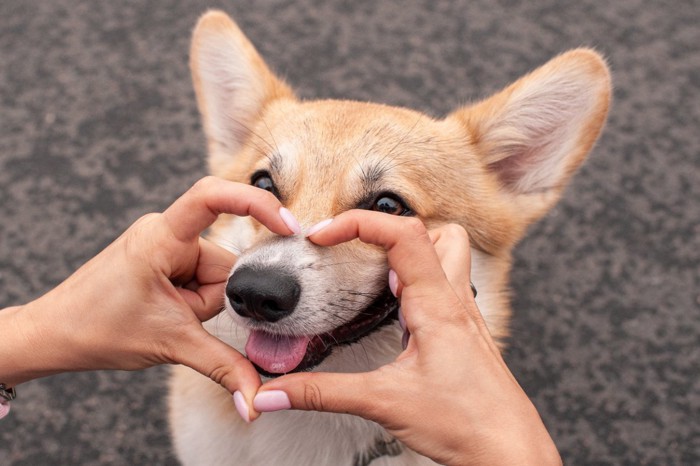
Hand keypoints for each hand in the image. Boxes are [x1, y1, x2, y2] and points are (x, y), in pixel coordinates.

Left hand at [2, 177, 295, 402]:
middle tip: (182, 318)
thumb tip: (257, 398)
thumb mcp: (171, 344)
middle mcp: (165, 232)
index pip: (212, 197)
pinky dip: (193, 300)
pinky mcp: (164, 257)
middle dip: (213, 298)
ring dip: (201, 304)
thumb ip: (223, 365)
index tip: (287, 226)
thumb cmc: (97, 328)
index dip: (255, 203)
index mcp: (162, 237)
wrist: (55, 333)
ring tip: (168, 317)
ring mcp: (164, 244)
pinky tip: (169, 313)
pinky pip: (199, 277)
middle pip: (222, 261)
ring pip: (213, 274)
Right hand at [255, 211, 560, 465]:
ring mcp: (464, 314)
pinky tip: (395, 308)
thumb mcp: (384, 403)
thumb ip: (323, 394)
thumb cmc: (468, 423)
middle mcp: (455, 300)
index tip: (323, 236)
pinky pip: (444, 285)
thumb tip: (275, 393)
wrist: (509, 451)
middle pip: (434, 231)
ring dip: (410, 251)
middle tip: (353, 247)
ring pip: (447, 254)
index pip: (403, 234)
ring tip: (373, 270)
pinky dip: (415, 281)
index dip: (357, 223)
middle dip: (388, 228)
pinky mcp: (464, 331)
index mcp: (436, 304)